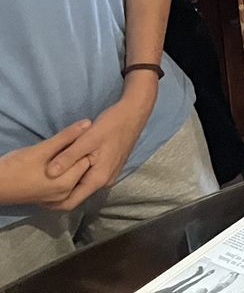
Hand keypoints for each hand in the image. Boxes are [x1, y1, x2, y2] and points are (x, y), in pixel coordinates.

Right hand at [0, 121, 93, 207]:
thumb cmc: (15, 167)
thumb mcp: (42, 149)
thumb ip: (66, 136)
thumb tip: (88, 122)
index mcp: (67, 184)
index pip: (88, 159)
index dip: (85, 146)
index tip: (81, 137)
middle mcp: (66, 195)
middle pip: (82, 169)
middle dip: (79, 155)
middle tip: (71, 143)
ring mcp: (57, 199)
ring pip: (74, 176)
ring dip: (72, 164)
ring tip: (63, 151)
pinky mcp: (49, 199)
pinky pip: (65, 184)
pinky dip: (66, 173)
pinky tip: (59, 163)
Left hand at [40, 93, 155, 210]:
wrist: (134, 112)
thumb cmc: (112, 125)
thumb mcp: (87, 139)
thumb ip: (68, 157)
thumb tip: (49, 174)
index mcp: (99, 178)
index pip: (71, 202)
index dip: (52, 202)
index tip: (37, 195)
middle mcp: (105, 181)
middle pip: (76, 194)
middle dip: (58, 190)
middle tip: (41, 180)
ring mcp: (108, 174)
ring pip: (82, 184)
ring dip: (68, 179)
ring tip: (52, 170)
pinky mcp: (109, 166)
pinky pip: (89, 176)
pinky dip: (77, 172)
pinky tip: (69, 162)